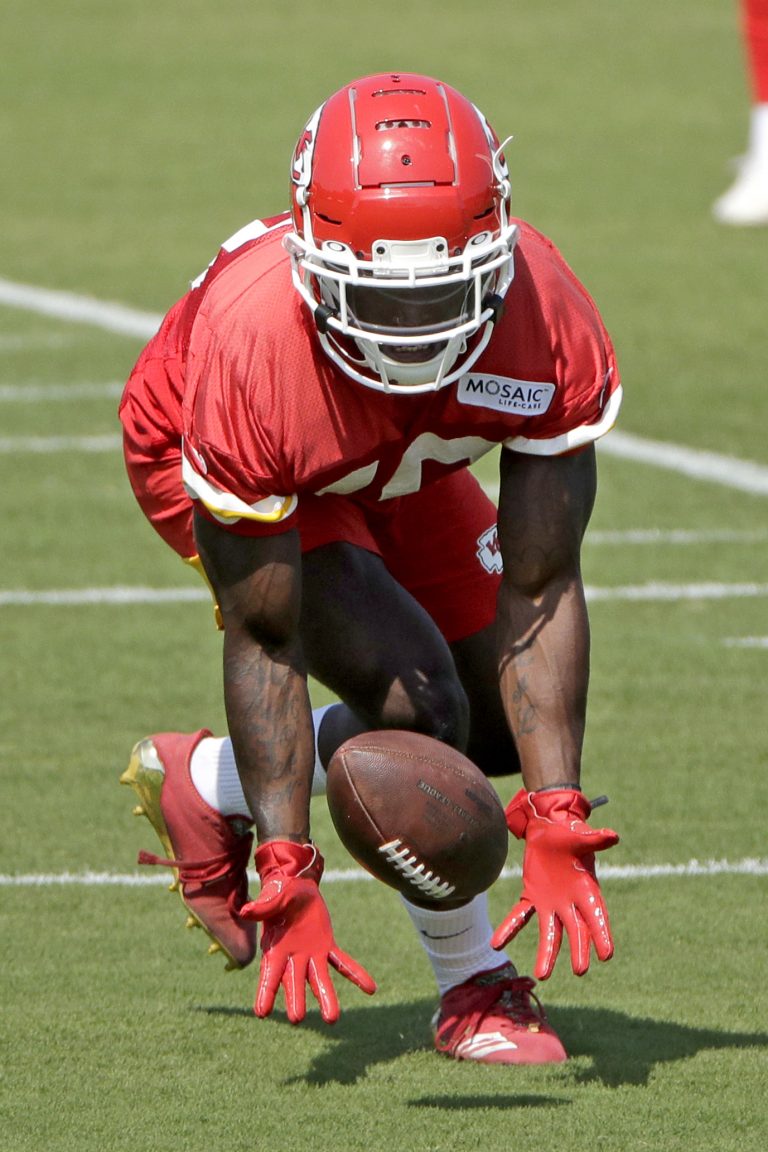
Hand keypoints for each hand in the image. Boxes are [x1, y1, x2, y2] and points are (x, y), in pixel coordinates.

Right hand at [240, 840, 375, 1022]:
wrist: (298, 887)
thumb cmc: (281, 893)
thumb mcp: (274, 897)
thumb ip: (263, 907)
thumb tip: (246, 911)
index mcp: (275, 948)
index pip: (269, 973)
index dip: (266, 992)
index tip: (262, 1013)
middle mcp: (293, 957)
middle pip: (294, 983)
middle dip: (295, 1000)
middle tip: (297, 1019)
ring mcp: (311, 955)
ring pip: (319, 980)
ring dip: (326, 998)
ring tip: (332, 1020)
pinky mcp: (327, 948)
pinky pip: (342, 963)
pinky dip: (356, 975)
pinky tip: (370, 988)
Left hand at [491, 788, 618, 979]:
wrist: (548, 829)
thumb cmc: (568, 834)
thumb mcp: (580, 836)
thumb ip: (594, 839)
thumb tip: (613, 836)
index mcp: (586, 888)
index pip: (596, 914)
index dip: (601, 933)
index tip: (607, 955)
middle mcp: (570, 902)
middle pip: (576, 930)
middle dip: (578, 949)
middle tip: (580, 970)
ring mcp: (550, 903)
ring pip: (550, 932)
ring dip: (547, 953)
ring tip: (541, 975)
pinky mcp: (531, 897)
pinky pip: (519, 916)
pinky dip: (509, 929)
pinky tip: (496, 944)